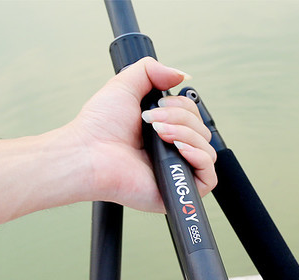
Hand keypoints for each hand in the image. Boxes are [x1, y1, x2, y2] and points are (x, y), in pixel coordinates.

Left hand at [62, 57, 216, 211]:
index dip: (183, 107)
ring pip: (207, 150)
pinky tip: (179, 148)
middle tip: (153, 121)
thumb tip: (182, 75)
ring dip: (187, 134)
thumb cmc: (98, 127)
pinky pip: (209, 177)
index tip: (159, 105)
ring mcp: (176, 171)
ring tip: (160, 134)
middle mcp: (171, 152)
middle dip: (181, 118)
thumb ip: (152, 70)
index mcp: (163, 131)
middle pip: (203, 131)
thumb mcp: (125, 85)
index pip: (194, 118)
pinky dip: (199, 157)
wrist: (89, 154)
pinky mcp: (178, 189)